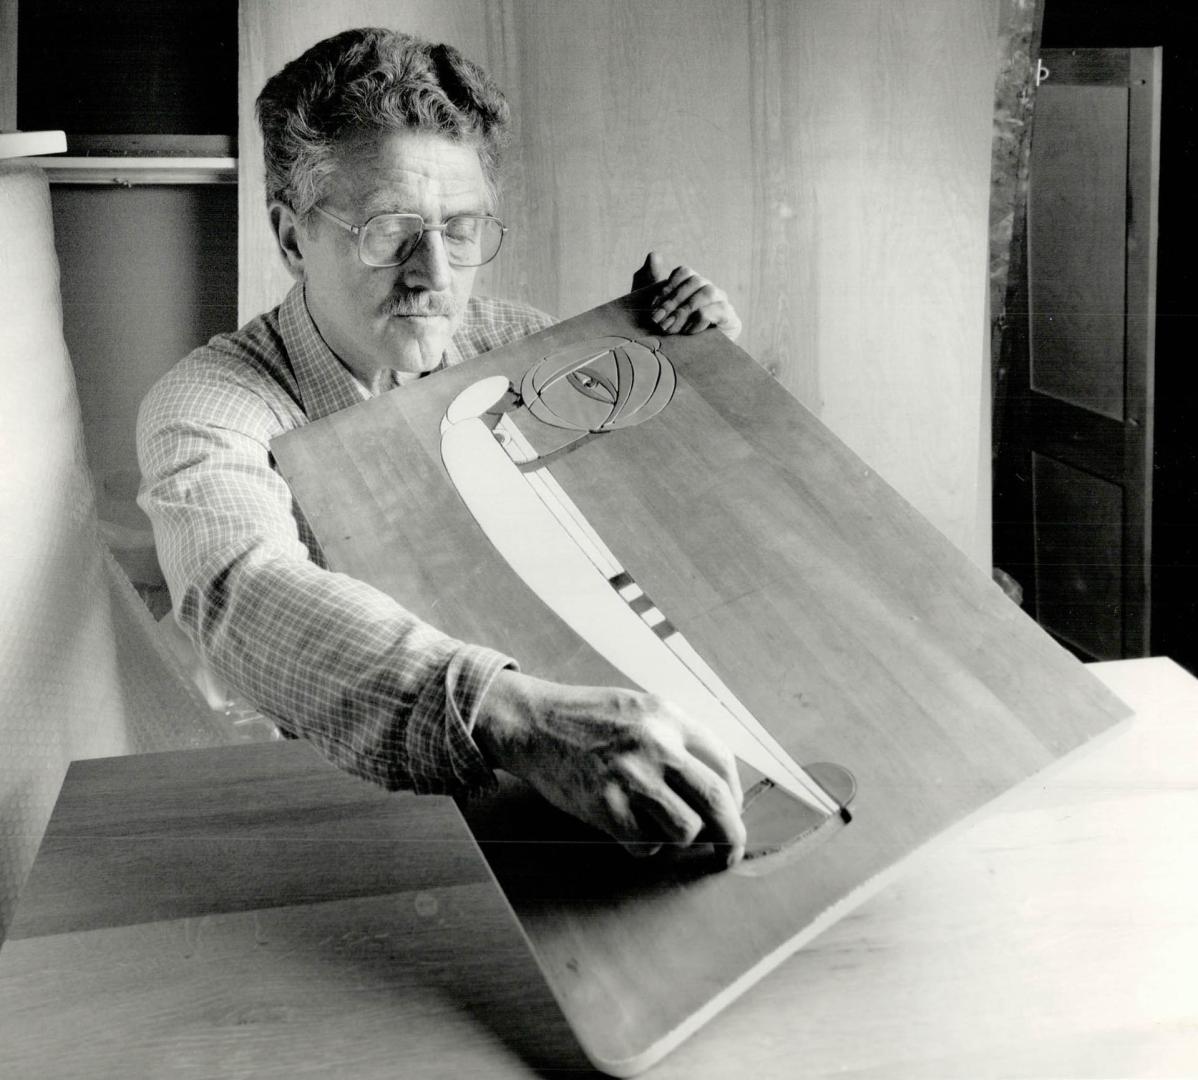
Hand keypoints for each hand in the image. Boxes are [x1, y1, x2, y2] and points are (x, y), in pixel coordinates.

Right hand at [474, 670, 745, 864]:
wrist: (533, 723)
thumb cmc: (585, 718)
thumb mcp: (637, 709)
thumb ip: (674, 736)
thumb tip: (712, 783)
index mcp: (668, 717)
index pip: (723, 762)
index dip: (735, 795)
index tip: (732, 812)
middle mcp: (656, 744)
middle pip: (718, 800)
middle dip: (732, 835)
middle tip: (731, 853)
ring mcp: (631, 777)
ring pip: (685, 829)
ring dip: (680, 838)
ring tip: (662, 830)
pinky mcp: (606, 806)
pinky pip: (646, 846)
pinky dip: (644, 847)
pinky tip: (630, 831)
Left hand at [631, 251, 742, 341]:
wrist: (681, 367)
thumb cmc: (667, 336)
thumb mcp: (654, 308)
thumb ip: (651, 281)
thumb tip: (653, 255)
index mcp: (694, 286)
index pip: (685, 272)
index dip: (668, 286)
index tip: (654, 305)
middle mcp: (711, 292)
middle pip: (696, 281)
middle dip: (673, 301)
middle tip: (657, 320)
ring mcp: (723, 305)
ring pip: (706, 293)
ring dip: (684, 310)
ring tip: (669, 328)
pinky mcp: (732, 321)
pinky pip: (717, 310)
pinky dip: (698, 320)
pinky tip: (687, 333)